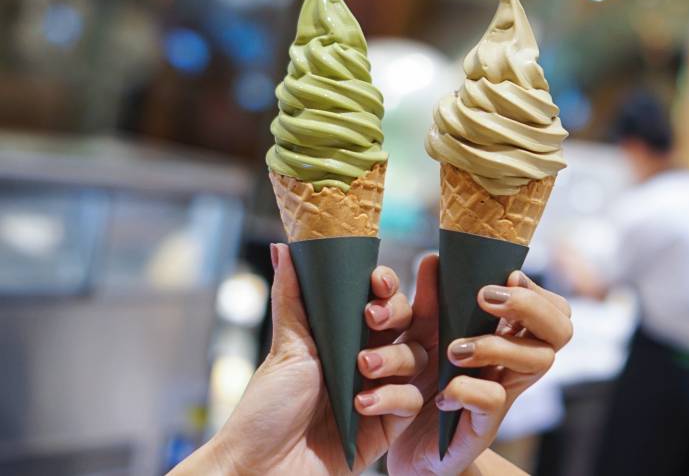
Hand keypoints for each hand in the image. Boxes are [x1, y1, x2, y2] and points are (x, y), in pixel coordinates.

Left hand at [171, 243, 424, 474]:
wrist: (264, 469)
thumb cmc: (267, 408)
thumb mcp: (286, 347)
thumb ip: (293, 297)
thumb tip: (284, 246)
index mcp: (343, 336)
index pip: (378, 301)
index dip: (384, 287)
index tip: (376, 281)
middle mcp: (366, 359)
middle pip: (405, 325)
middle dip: (394, 316)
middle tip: (372, 317)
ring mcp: (380, 391)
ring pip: (414, 360)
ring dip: (391, 359)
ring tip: (362, 368)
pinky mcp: (389, 425)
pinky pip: (411, 402)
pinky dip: (391, 398)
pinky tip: (362, 405)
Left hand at [387, 255, 572, 475]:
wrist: (405, 444)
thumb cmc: (422, 382)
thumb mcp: (425, 334)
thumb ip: (432, 299)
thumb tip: (433, 257)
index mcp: (510, 337)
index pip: (553, 308)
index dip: (536, 290)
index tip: (506, 276)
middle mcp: (517, 364)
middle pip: (560, 330)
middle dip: (529, 306)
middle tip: (486, 299)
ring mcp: (506, 394)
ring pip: (537, 361)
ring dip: (495, 345)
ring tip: (454, 349)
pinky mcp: (484, 426)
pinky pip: (493, 400)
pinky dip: (467, 389)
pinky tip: (443, 391)